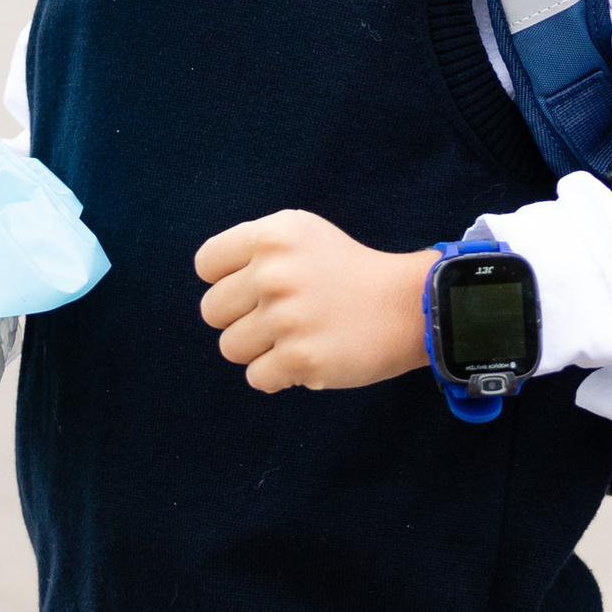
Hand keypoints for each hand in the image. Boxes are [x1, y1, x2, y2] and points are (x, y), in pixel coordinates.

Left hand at [195, 209, 433, 392]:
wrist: (405, 305)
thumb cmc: (346, 270)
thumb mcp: (301, 233)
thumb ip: (253, 250)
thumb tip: (212, 284)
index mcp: (272, 236)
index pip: (206, 265)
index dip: (226, 280)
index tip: (255, 287)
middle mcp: (274, 273)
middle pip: (212, 311)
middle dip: (241, 318)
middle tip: (280, 315)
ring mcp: (286, 318)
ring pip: (230, 347)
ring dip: (259, 349)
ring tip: (295, 336)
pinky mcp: (300, 359)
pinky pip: (256, 378)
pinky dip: (278, 375)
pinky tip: (307, 356)